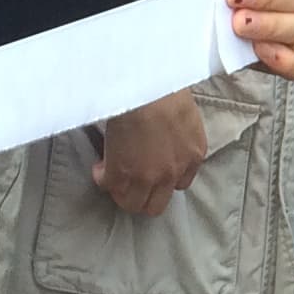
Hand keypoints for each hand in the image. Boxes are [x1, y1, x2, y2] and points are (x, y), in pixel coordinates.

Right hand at [91, 89, 206, 216]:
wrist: (146, 91)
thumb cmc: (168, 89)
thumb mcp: (188, 116)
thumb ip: (182, 135)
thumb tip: (167, 136)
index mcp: (193, 156)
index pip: (180, 184)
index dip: (164, 180)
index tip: (153, 171)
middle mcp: (172, 173)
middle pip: (157, 204)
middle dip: (143, 196)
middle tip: (130, 182)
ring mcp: (147, 177)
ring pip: (133, 203)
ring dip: (121, 192)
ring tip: (113, 177)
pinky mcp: (121, 174)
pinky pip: (108, 186)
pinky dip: (102, 179)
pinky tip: (99, 168)